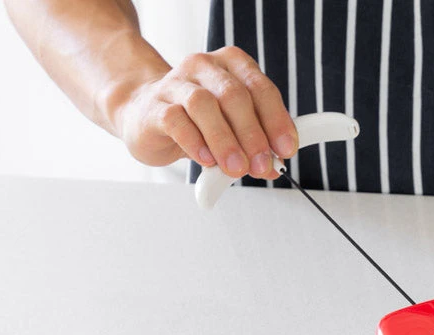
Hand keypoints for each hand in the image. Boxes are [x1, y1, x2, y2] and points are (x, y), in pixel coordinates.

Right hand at [112, 47, 296, 179]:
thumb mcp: (234, 129)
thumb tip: (274, 166)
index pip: (260, 88)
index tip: (285, 149)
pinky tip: (206, 160)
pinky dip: (195, 143)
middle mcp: (204, 67)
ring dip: (224, 141)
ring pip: (203, 105)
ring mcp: (176, 83)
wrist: (148, 116)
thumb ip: (255, 144)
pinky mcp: (155, 107)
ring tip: (236, 169)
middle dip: (252, 135)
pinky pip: (176, 121)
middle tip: (261, 165)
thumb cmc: (198, 122)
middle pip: (234, 95)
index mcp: (232, 66)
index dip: (276, 120)